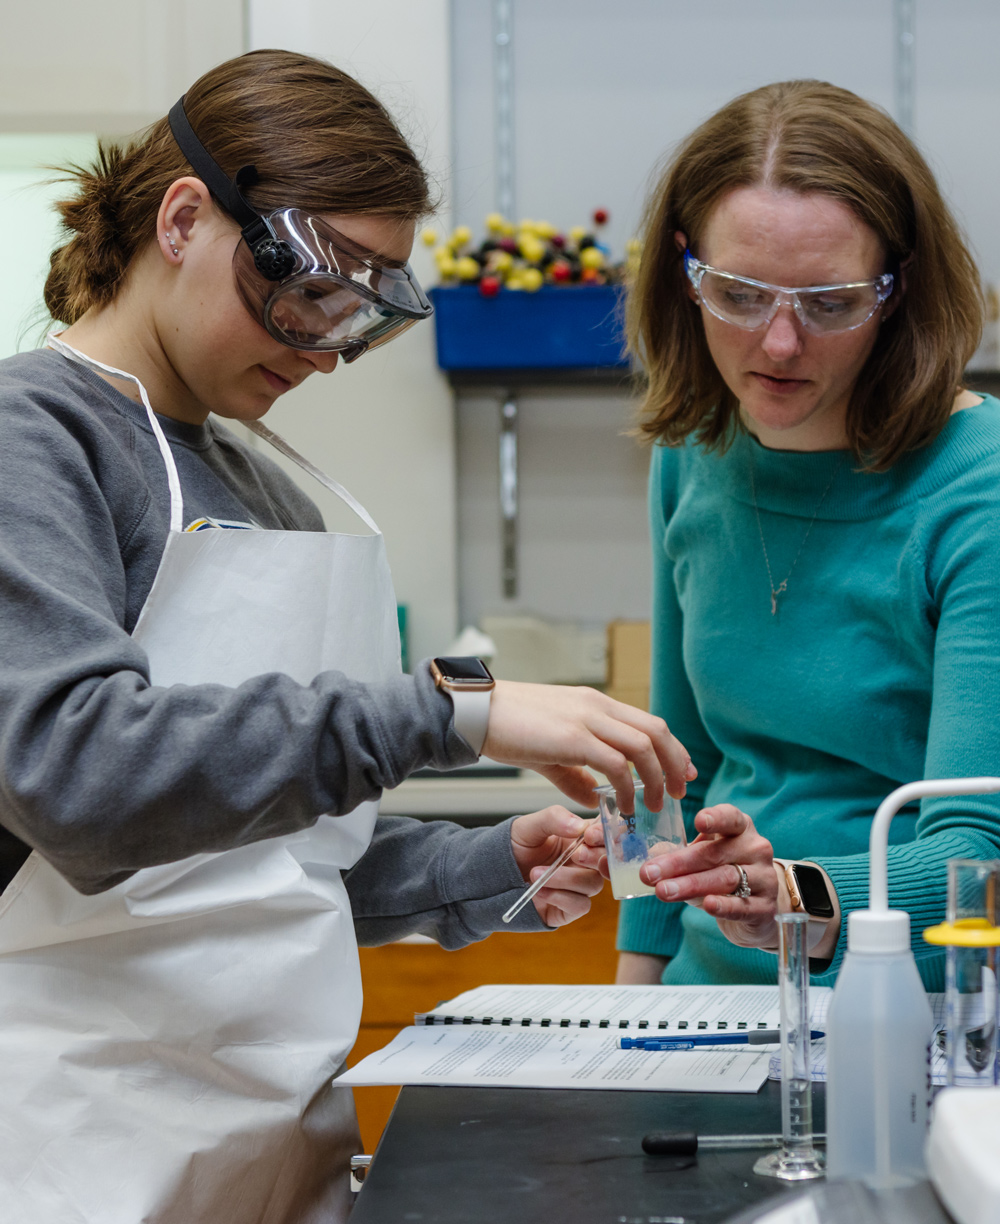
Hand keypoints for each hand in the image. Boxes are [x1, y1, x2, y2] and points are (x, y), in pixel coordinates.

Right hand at [483, 681, 695, 814]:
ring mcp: (586, 719)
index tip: (682, 772)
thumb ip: (576, 773)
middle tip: (679, 790)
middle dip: (675, 762)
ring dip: (656, 778)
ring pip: (643, 745)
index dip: (672, 748)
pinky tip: (623, 805)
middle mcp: (597, 706)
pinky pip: (615, 763)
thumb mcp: (550, 751)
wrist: (477, 713)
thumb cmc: (509, 727)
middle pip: (656, 731)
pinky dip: (626, 787)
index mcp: (596, 703)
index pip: (648, 722)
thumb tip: (595, 797)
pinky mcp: (572, 737)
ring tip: (654, 805)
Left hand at [509, 806, 604, 927]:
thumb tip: (580, 827)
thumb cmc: (515, 846)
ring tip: (536, 874)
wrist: (494, 874)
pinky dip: (560, 897)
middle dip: (594, 858)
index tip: (589, 836)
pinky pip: (580, 905)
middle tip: (574, 854)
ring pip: (593, 884)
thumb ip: (554, 818)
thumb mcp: (529, 826)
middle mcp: (584, 862)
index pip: (607, 834)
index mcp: (581, 837)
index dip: (605, 835)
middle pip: (606, 862)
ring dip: (566, 879)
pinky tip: (540, 891)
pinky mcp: (570, 908)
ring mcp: (578, 885)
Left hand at [640, 804, 778, 948]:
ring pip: (725, 879)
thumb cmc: (721, 872)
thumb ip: (675, 854)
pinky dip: (724, 906)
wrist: (756, 906)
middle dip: (678, 863)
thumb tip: (639, 857)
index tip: (698, 821)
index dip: (715, 818)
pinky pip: (743, 906)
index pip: (730, 818)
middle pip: (715, 854)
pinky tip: (707, 905)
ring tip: (663, 891)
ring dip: (690, 885)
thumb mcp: (701, 857)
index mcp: (739, 828)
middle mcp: (755, 848)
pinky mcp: (765, 907)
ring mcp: (764, 878)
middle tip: (649, 873)